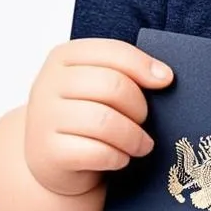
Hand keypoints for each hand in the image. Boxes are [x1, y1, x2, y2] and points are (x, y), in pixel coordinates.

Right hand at [24, 38, 173, 196]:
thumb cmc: (86, 115)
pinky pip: (95, 152)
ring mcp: (45, 118)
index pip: (112, 52)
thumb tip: (163, 76)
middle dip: (139, 107)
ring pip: (104, 122)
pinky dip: (117, 157)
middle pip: (112, 86)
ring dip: (133, 137)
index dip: (143, 65)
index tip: (166, 80)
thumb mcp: (99, 86)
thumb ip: (125, 73)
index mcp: (64, 57)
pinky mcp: (48, 152)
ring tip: (141, 144)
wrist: (54, 159)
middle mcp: (48, 83)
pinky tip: (120, 158)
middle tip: (145, 120)